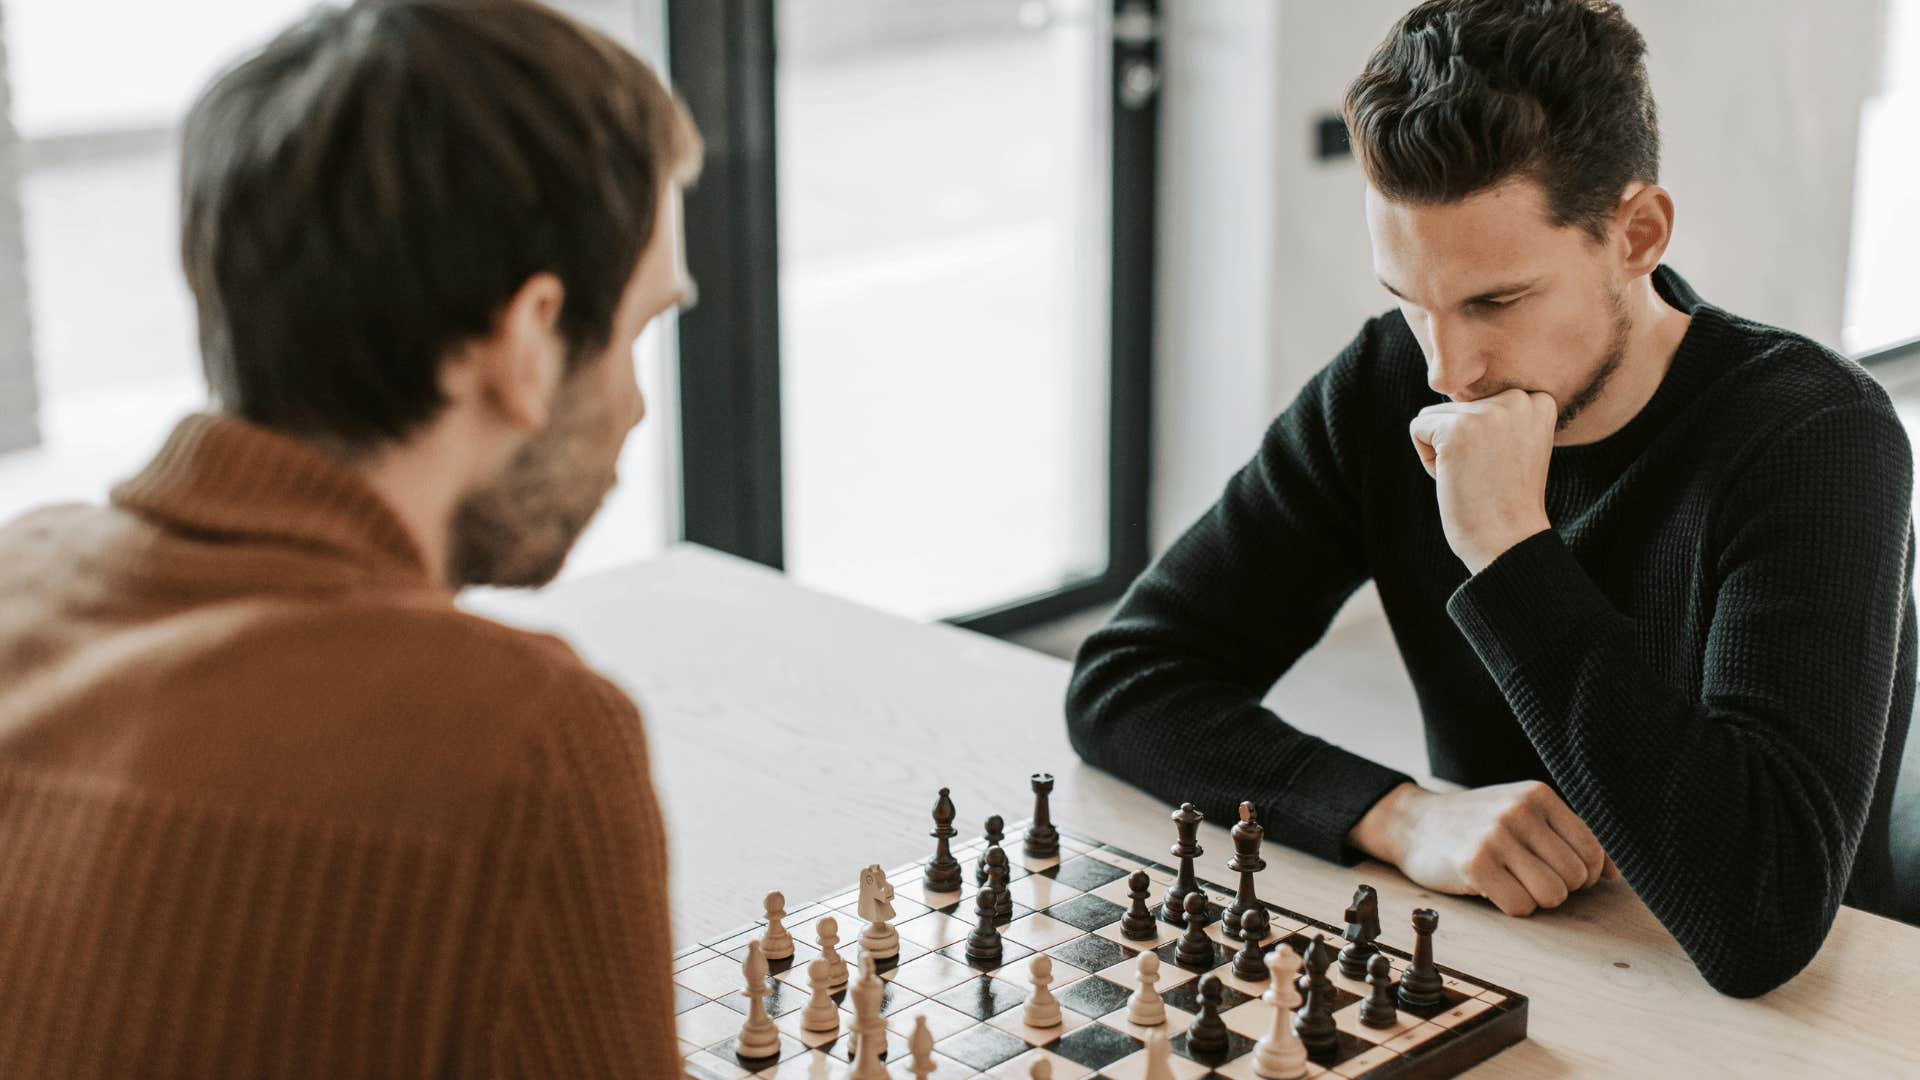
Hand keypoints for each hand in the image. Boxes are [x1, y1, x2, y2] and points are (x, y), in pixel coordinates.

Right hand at [1348, 780, 1614, 915]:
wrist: (1414, 824)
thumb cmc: (1478, 825)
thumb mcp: (1524, 815)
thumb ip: (1568, 836)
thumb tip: (1614, 873)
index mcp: (1538, 796)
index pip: (1593, 851)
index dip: (1582, 873)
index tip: (1555, 870)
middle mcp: (1519, 811)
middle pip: (1575, 878)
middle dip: (1557, 888)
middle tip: (1526, 876)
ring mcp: (1496, 836)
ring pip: (1553, 895)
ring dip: (1535, 899)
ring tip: (1511, 882)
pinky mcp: (1475, 863)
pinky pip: (1521, 906)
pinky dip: (1511, 907)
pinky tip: (1492, 888)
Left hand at [1408, 389, 1556, 573]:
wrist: (1508, 539)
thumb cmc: (1506, 498)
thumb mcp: (1515, 443)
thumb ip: (1498, 413)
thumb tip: (1452, 384)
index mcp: (1538, 400)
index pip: (1482, 400)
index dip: (1482, 438)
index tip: (1504, 465)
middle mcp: (1518, 398)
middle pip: (1457, 406)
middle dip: (1460, 442)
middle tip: (1487, 475)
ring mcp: (1488, 412)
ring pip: (1436, 416)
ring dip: (1444, 450)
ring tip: (1473, 477)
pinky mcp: (1457, 428)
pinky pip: (1418, 428)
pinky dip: (1427, 458)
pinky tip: (1455, 477)